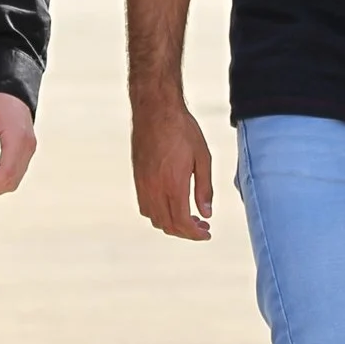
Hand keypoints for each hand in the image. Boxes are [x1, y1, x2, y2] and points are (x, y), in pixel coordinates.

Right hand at [131, 101, 212, 240]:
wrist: (155, 110)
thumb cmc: (182, 130)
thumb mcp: (202, 157)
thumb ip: (204, 188)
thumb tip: (207, 213)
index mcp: (173, 184)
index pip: (182, 222)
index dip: (195, 234)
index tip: (207, 232)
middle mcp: (155, 188)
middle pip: (168, 225)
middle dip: (186, 232)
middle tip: (202, 225)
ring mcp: (143, 183)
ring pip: (154, 218)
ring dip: (171, 224)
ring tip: (187, 217)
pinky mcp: (137, 177)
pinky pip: (144, 206)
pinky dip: (157, 214)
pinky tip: (170, 204)